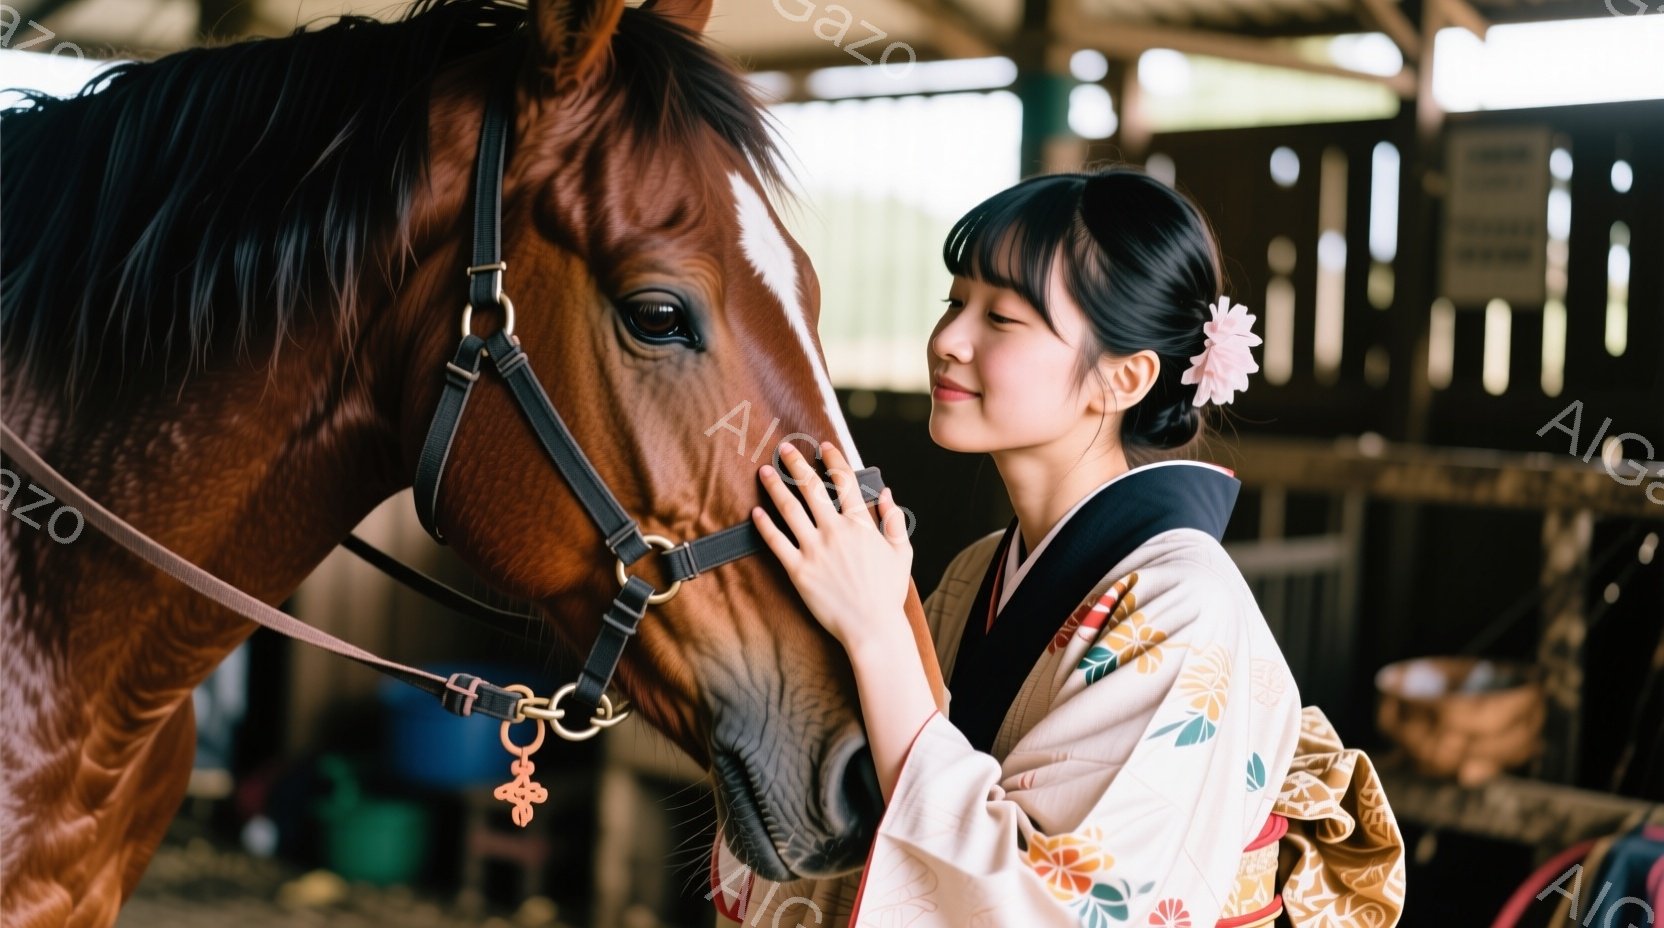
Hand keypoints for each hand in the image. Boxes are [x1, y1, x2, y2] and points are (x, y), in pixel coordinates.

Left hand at [751, 441, 913, 650]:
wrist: (871, 627)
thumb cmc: (887, 592)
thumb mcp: (902, 552)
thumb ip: (893, 520)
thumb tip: (886, 494)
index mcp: (860, 525)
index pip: (844, 482)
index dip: (833, 460)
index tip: (824, 447)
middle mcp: (835, 531)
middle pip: (811, 488)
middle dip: (796, 464)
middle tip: (785, 449)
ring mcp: (814, 550)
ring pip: (790, 509)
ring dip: (775, 487)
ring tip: (765, 471)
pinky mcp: (798, 570)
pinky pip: (776, 542)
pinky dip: (765, 525)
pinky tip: (756, 511)